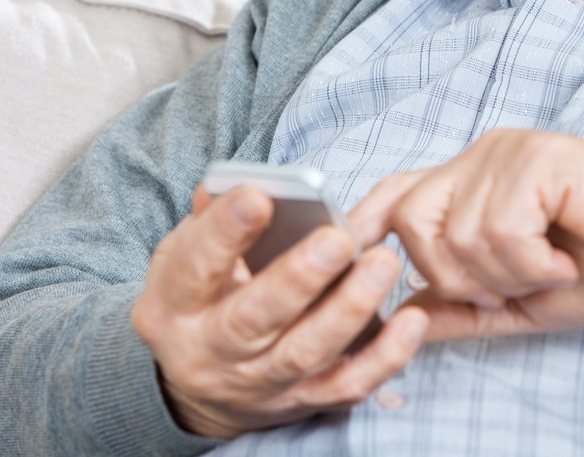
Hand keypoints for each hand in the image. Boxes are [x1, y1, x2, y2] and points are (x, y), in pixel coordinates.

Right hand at [130, 184, 429, 437]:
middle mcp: (212, 351)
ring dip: (348, 309)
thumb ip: (209, 218)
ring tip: (382, 263)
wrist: (200, 383)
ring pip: (305, 352)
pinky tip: (410, 320)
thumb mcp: (183, 257)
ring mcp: (259, 382)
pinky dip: (383, 358)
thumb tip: (238, 182)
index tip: (259, 196)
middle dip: (297, 278)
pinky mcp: (303, 400)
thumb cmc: (201, 298)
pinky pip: (347, 384)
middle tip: (337, 239)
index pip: (196, 267)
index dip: (225, 232)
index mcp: (174, 306)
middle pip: (253, 319)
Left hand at [350, 130, 583, 340]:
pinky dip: (531, 262)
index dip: (365, 223)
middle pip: (410, 220)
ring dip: (505, 275)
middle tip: (508, 286)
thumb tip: (406, 320)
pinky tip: (562, 258)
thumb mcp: (522, 299)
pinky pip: (498, 230)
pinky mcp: (533, 158)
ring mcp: (504, 153)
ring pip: (456, 236)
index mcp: (471, 182)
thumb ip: (464, 309)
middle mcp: (479, 158)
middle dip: (450, 275)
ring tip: (549, 267)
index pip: (396, 190)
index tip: (354, 259)